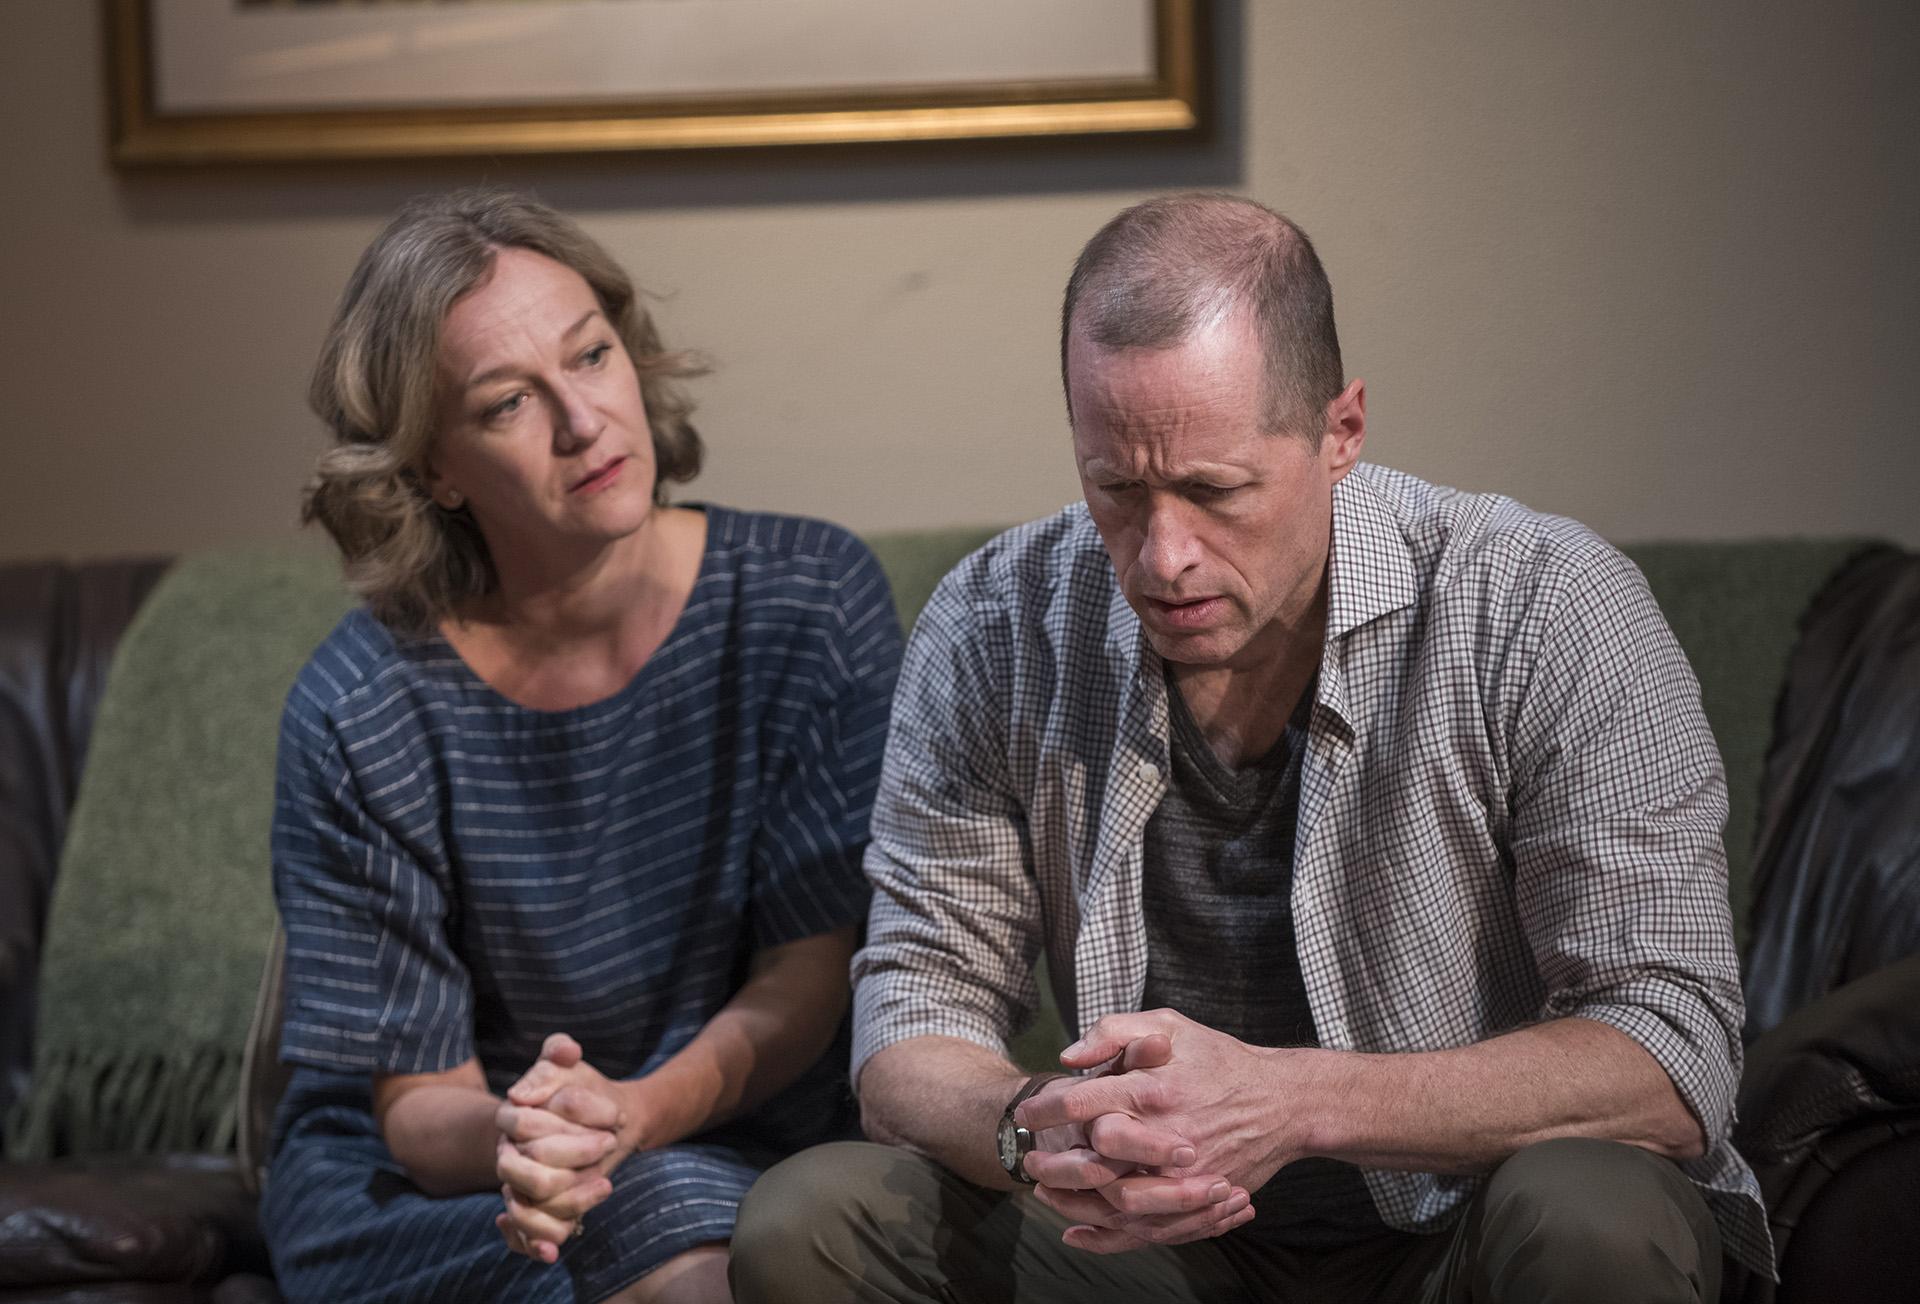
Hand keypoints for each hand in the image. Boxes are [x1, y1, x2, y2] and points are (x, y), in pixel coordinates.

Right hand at [493, 1033, 631, 1261]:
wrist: (606, 1121)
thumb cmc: (583, 1090)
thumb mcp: (570, 1065)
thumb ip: (558, 1049)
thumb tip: (563, 1052)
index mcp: (512, 1118)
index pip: (524, 1123)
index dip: (568, 1120)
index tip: (613, 1117)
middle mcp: (509, 1154)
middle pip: (523, 1170)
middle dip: (572, 1157)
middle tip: (610, 1144)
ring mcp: (519, 1185)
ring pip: (525, 1205)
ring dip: (568, 1200)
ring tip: (606, 1187)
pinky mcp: (535, 1209)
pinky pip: (526, 1234)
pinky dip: (538, 1241)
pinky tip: (560, 1246)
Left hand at [1021, 1029, 1255, 1252]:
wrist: (1282, 1101)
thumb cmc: (1219, 1058)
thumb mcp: (1169, 1025)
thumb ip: (1115, 1031)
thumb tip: (1069, 1058)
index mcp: (1151, 1089)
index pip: (1082, 1102)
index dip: (1046, 1111)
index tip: (1024, 1114)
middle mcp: (1163, 1136)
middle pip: (1093, 1162)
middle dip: (1053, 1163)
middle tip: (1028, 1159)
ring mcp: (1182, 1175)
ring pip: (1115, 1203)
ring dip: (1073, 1203)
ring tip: (1045, 1193)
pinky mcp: (1196, 1201)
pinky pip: (1146, 1229)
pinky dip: (1108, 1237)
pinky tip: (1079, 1233)